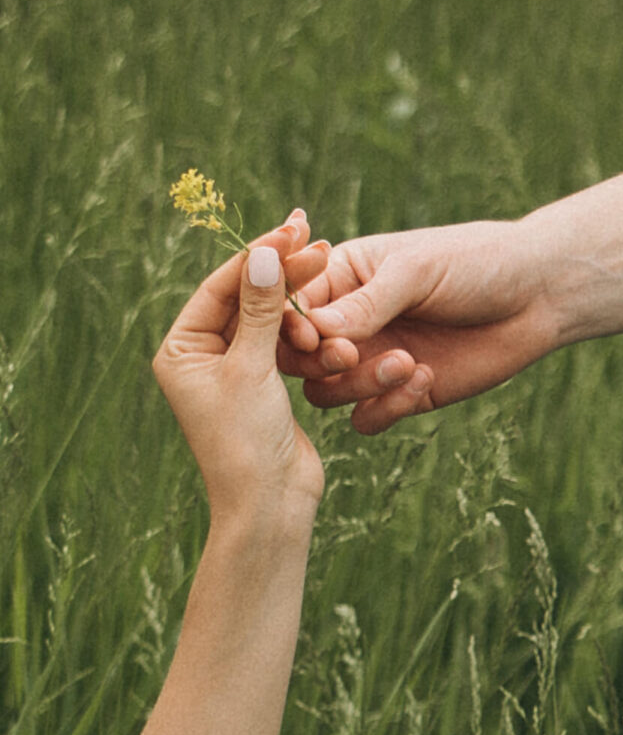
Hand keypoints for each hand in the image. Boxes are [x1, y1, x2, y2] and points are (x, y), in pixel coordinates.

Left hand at [153, 211, 327, 522]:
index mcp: (181, 349)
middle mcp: (201, 355)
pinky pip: (283, 340)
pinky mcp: (262, 383)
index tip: (294, 230)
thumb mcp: (251, 369)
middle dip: (280, 269)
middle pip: (243, 296)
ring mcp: (232, 368)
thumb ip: (260, 310)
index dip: (258, 255)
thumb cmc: (246, 442)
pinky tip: (326, 304)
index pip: (221, 286)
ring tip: (328, 267)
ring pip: (267, 316)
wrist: (269, 504)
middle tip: (316, 238)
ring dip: (297, 297)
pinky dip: (303, 324)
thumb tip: (261, 253)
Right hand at [278, 222, 557, 433]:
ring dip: (357, 385)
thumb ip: (366, 303)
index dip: (290, 329)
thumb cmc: (474, 263)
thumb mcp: (416, 272)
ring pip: (326, 393)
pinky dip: (386, 408)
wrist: (537, 293)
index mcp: (341, 279)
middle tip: (351, 355)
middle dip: (318, 362)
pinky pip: (365, 419)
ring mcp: (372, 361)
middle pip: (297, 359)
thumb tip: (312, 333)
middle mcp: (349, 324)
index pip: (290, 309)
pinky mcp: (401, 394)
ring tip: (406, 362)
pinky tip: (426, 378)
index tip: (312, 338)